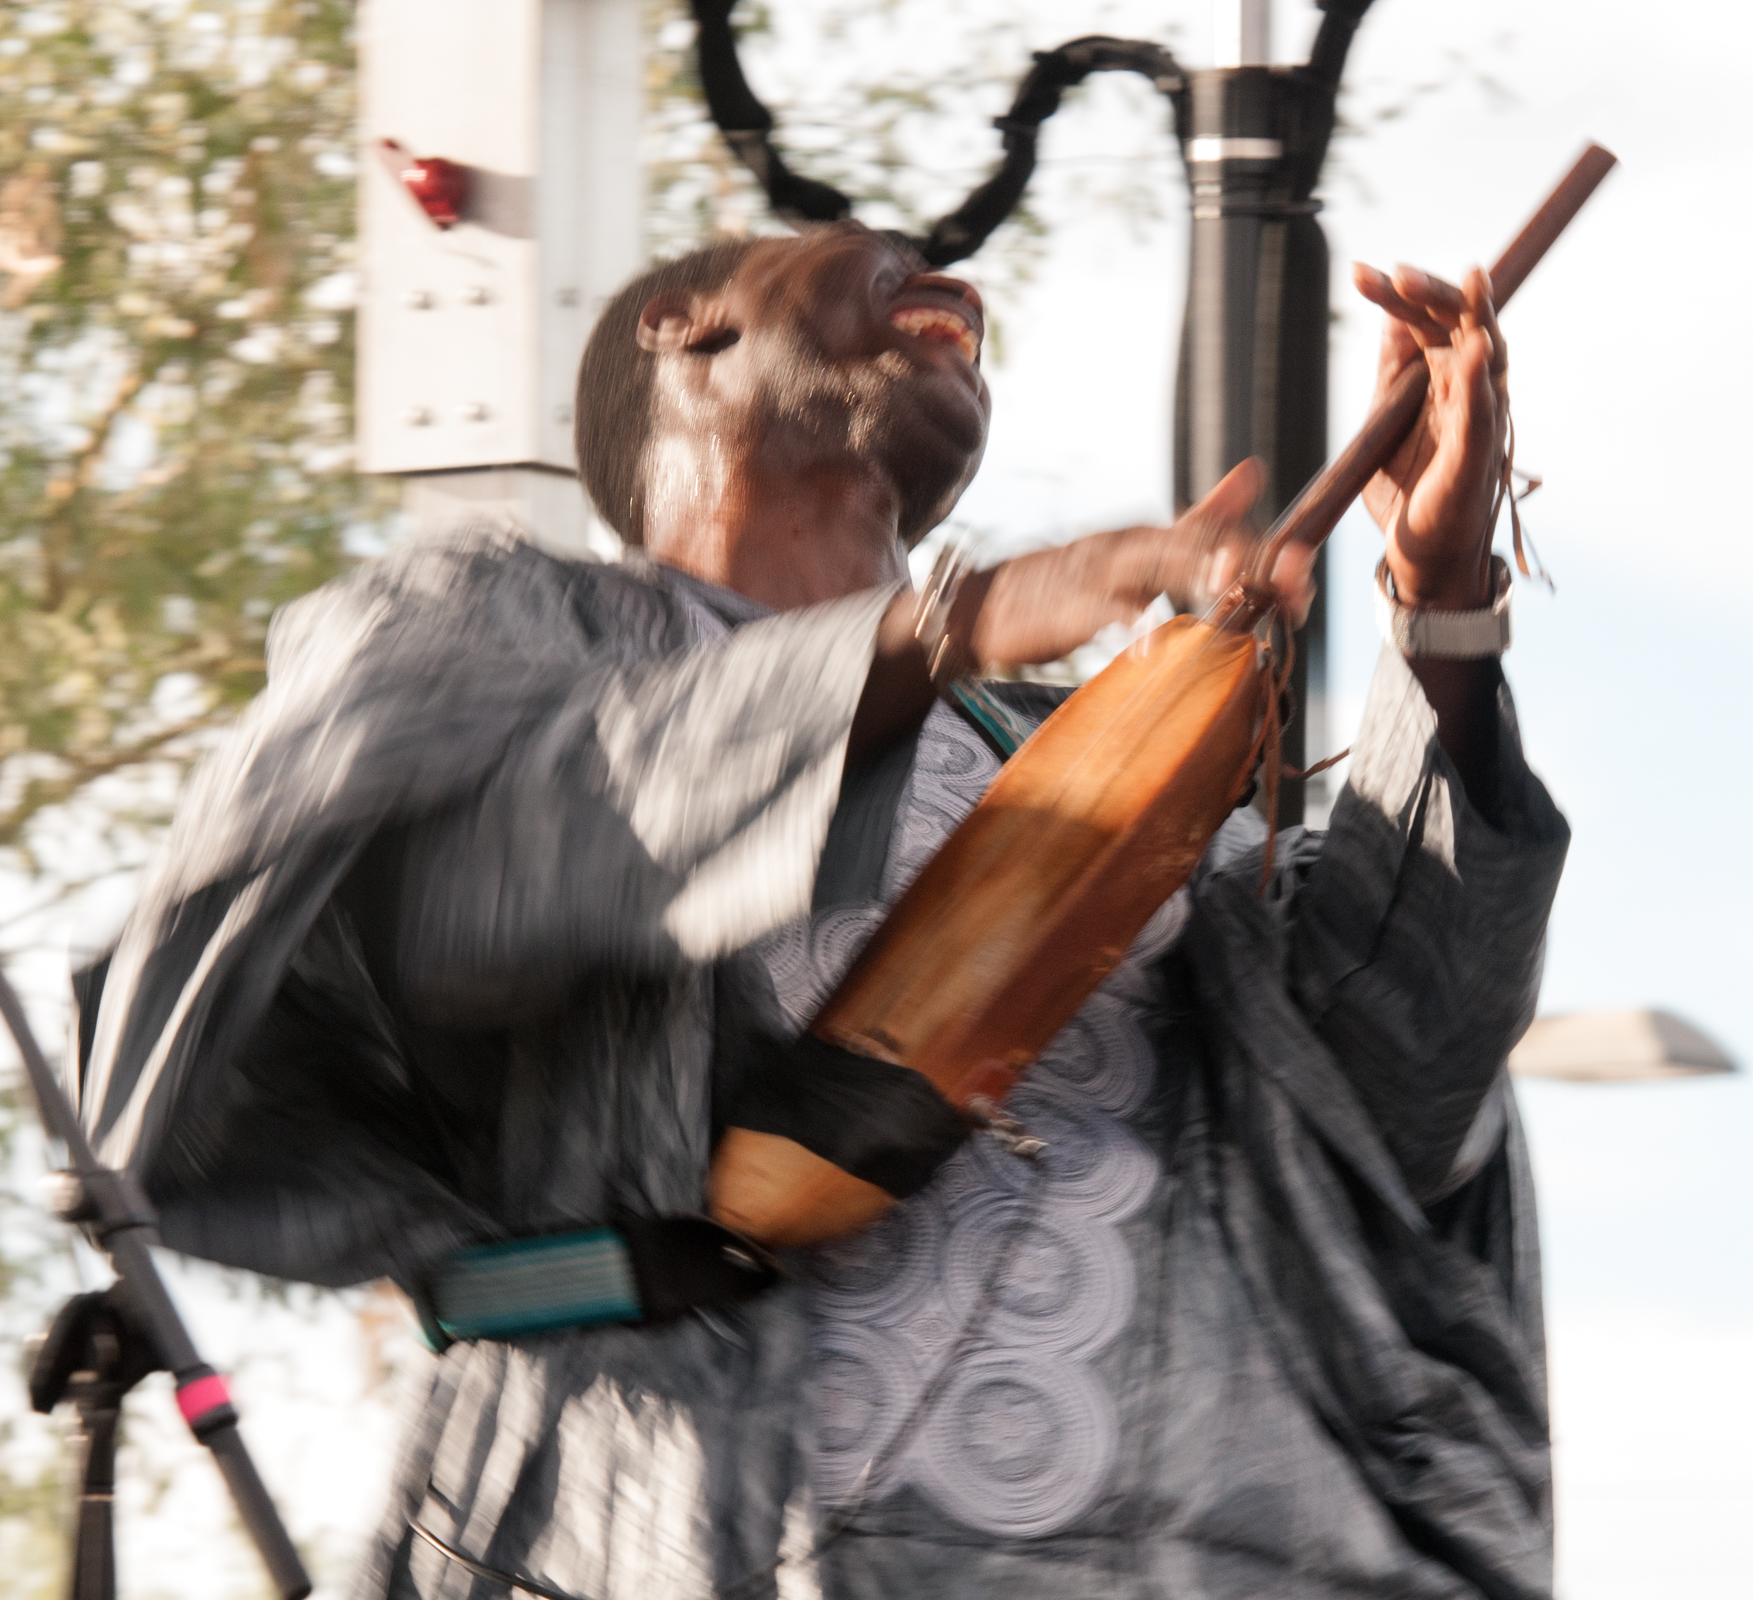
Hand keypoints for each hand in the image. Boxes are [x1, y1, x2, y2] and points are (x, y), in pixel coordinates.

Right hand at [853, 461, 1310, 767]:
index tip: (1307, 585)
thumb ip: (1196, 519)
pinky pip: (1098, 610)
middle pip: (1199, 545)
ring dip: (1193, 575)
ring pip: (1153, 567)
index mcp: (1152, 536)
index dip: (1266, 556)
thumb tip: (1253, 471)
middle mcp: (1131, 544)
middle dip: (1248, 563)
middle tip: (1296, 584)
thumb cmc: (1065, 585)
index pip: (1220, 536)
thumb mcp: (1137, 550)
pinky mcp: (1066, 605)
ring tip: (1229, 586)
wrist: (982, 606)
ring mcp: (1098, 573)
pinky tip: (1144, 642)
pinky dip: (1123, 622)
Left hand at [1355, 262, 1506, 608]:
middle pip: (1461, 324)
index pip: (1426, 321)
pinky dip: (1479, 381)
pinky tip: (1476, 349)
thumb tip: (1388, 316)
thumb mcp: (1387, 419)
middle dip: (1433, 294)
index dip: (1397, 295)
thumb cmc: (1410, 489)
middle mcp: (1470, 392)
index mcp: (1444, 380)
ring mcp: (1479, 422)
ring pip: (1486, 357)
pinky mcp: (1478, 458)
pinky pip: (1484, 414)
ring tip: (1468, 278)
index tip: (1358, 273)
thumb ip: (1393, 371)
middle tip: (1398, 272)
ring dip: (1475, 317)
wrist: (1418, 555)